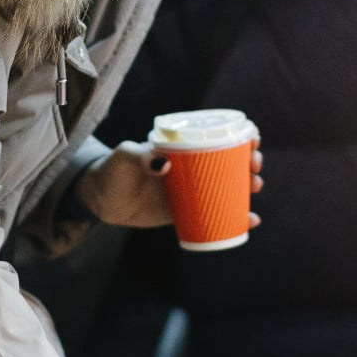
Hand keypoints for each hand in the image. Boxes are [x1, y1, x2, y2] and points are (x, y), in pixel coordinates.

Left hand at [74, 142, 264, 229]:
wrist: (101, 200)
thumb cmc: (112, 170)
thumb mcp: (125, 158)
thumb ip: (139, 157)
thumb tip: (164, 165)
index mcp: (182, 147)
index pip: (217, 135)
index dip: (240, 135)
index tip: (252, 140)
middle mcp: (191, 166)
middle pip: (229, 161)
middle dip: (249, 162)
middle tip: (254, 168)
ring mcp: (191, 189)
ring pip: (227, 187)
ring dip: (247, 187)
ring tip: (255, 189)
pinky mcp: (186, 212)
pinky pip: (215, 213)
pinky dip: (235, 217)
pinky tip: (249, 221)